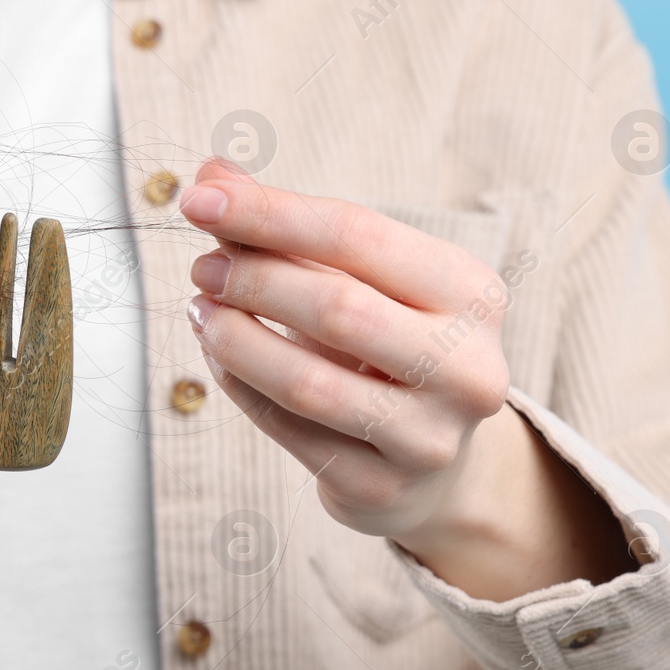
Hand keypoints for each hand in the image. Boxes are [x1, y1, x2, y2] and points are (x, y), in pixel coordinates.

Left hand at [179, 158, 631, 596]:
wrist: (435, 463)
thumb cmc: (387, 344)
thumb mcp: (359, 276)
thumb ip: (286, 227)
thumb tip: (209, 180)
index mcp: (471, 291)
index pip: (358, 235)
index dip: (270, 214)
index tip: (198, 199)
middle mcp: (467, 366)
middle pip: (337, 308)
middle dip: (253, 279)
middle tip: (201, 266)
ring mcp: (429, 437)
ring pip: (307, 382)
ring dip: (235, 339)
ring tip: (201, 310)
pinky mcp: (382, 489)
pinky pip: (289, 431)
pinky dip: (240, 386)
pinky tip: (218, 355)